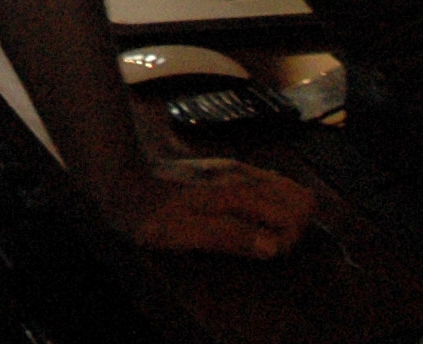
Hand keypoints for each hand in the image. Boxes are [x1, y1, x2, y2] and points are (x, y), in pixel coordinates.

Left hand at [97, 157, 316, 259]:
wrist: (122, 180)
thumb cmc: (150, 213)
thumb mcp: (183, 233)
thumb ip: (229, 236)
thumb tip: (271, 247)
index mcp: (237, 191)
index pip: (294, 212)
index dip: (287, 239)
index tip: (263, 251)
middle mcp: (242, 175)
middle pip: (300, 198)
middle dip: (292, 227)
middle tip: (262, 245)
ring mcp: (236, 171)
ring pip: (286, 189)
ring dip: (282, 217)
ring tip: (254, 235)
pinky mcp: (226, 172)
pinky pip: (266, 185)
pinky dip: (268, 206)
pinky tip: (245, 220)